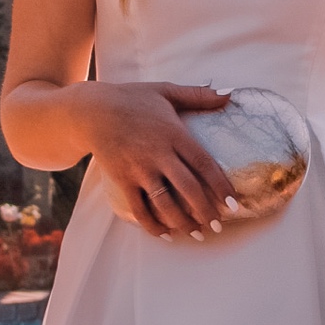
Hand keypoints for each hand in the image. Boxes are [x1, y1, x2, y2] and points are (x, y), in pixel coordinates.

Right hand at [81, 83, 235, 240]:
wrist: (92, 111)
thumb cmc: (132, 99)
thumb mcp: (166, 90)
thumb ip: (198, 95)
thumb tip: (230, 94)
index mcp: (173, 133)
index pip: (203, 163)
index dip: (220, 185)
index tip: (233, 203)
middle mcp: (158, 154)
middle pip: (188, 188)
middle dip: (205, 211)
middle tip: (218, 226)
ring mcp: (138, 169)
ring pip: (165, 203)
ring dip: (183, 222)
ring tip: (197, 234)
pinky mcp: (122, 180)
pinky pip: (139, 208)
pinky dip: (153, 225)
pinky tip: (166, 234)